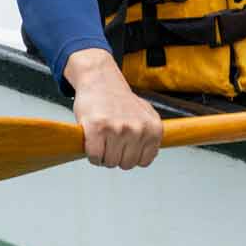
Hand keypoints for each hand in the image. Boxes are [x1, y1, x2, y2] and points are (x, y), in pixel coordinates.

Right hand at [65, 50, 162, 168]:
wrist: (101, 81)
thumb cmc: (121, 100)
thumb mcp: (146, 115)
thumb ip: (151, 136)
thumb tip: (149, 155)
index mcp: (154, 128)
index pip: (144, 161)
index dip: (131, 157)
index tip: (124, 149)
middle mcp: (138, 130)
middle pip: (126, 164)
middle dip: (117, 157)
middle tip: (111, 144)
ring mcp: (118, 129)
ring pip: (110, 162)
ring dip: (103, 157)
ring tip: (102, 141)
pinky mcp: (97, 129)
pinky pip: (95, 157)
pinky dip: (92, 155)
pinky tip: (92, 143)